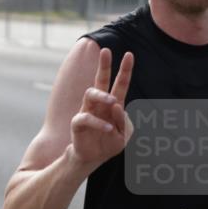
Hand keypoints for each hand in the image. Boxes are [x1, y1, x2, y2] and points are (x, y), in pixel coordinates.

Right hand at [70, 48, 133, 171]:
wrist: (92, 158)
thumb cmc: (109, 143)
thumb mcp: (124, 135)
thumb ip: (124, 121)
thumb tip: (116, 106)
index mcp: (113, 104)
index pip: (119, 84)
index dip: (125, 70)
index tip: (129, 54)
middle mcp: (99, 104)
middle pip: (100, 80)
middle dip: (104, 65)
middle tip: (106, 50)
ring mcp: (88, 112)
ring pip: (90, 93)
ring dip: (102, 95)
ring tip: (113, 101)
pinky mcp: (78, 124)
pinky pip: (85, 118)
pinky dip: (98, 122)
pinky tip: (109, 128)